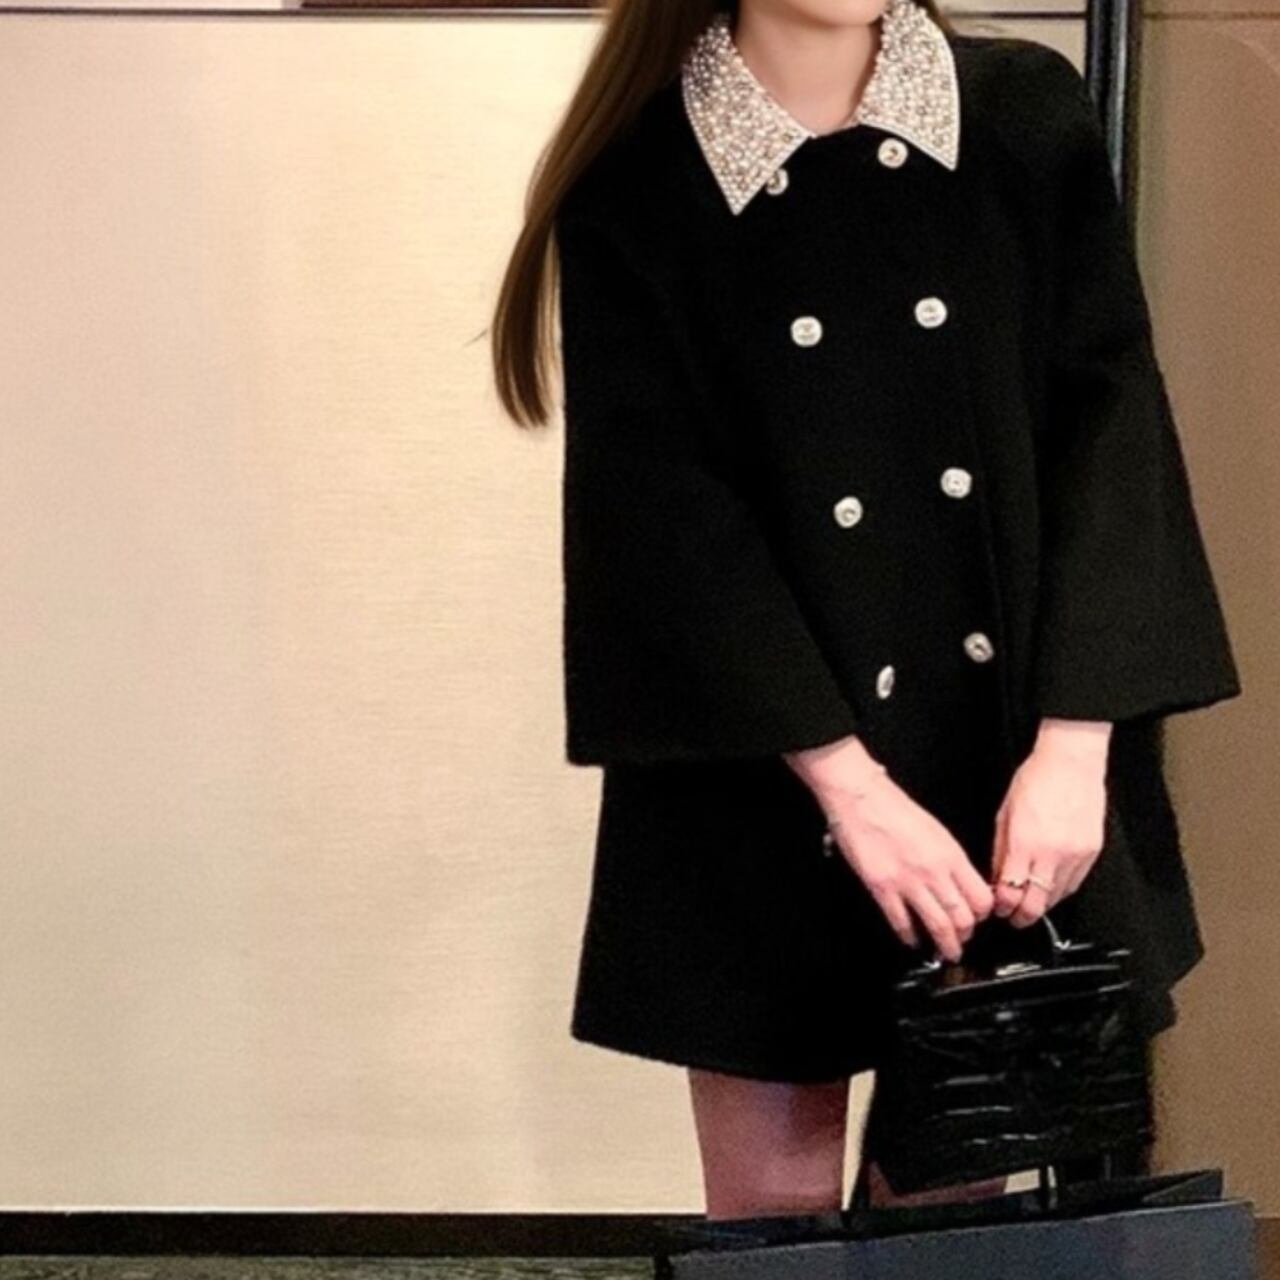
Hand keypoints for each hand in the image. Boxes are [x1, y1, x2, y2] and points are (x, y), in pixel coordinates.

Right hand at [785, 736, 994, 961]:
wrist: (862, 798)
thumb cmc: (894, 807)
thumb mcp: (936, 830)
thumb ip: (949, 859)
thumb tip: (959, 883)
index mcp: (951, 854)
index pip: (981, 897)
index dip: (982, 914)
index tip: (978, 918)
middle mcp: (934, 871)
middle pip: (963, 918)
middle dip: (965, 936)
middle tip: (962, 940)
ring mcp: (908, 882)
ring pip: (938, 926)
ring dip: (945, 945)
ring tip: (945, 951)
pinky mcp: (882, 888)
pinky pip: (901, 923)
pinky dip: (910, 937)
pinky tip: (911, 939)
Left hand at [991, 718, 1112, 925]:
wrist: (1071, 763)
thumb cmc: (1036, 780)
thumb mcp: (1004, 814)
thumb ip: (1001, 851)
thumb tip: (996, 878)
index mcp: (1026, 843)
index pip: (1011, 893)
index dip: (1002, 907)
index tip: (997, 908)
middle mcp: (1053, 853)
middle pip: (1037, 905)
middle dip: (1022, 916)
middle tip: (1013, 917)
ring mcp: (1076, 855)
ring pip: (1057, 898)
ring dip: (1041, 903)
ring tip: (1029, 901)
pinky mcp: (1092, 852)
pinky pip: (1074, 884)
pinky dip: (1059, 890)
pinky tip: (1048, 886)